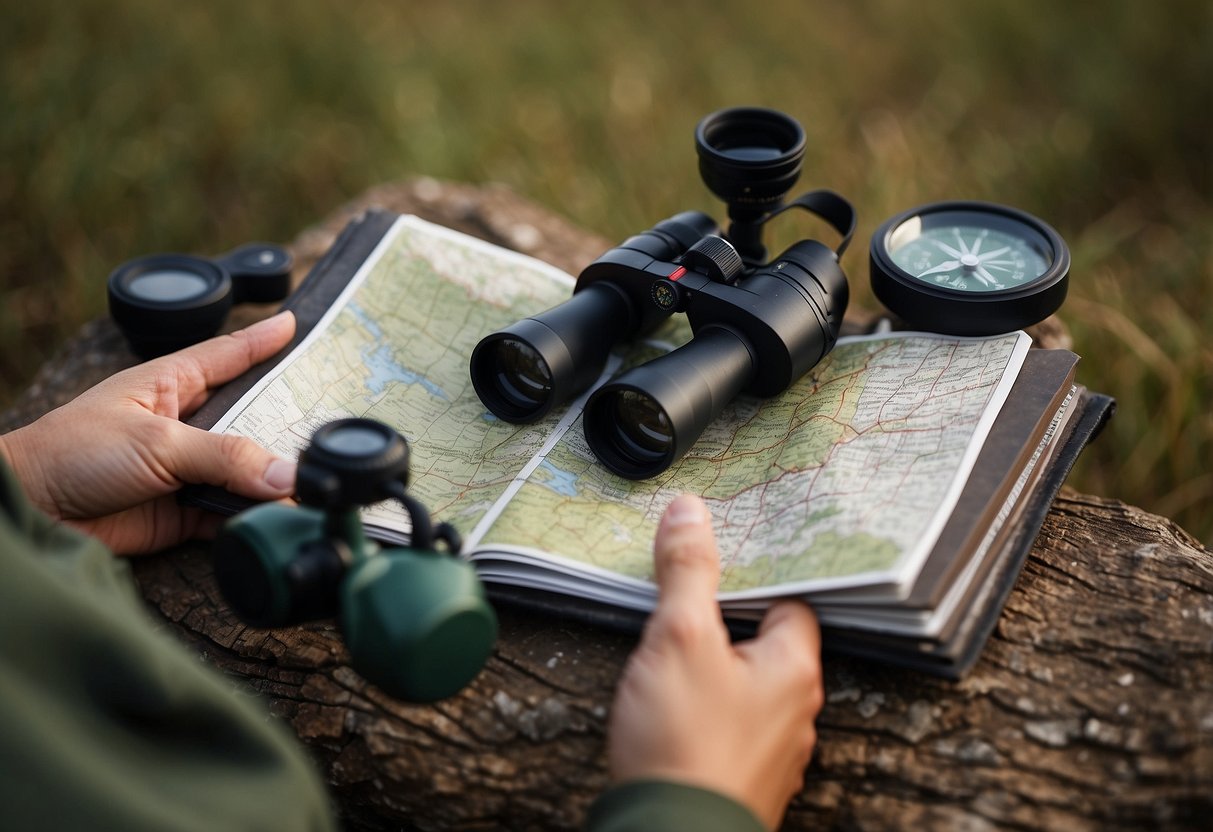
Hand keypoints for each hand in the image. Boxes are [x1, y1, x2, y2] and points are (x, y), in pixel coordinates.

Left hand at [0, 312, 297, 554]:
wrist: (32, 512)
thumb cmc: (75, 453)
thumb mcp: (157, 442)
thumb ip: (226, 458)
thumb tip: (287, 476)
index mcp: (171, 384)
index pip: (229, 354)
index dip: (263, 340)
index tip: (297, 324)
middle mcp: (185, 424)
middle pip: (250, 419)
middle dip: (286, 424)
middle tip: (327, 428)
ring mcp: (186, 469)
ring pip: (246, 471)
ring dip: (272, 481)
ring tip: (309, 484)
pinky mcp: (184, 512)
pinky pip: (231, 513)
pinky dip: (252, 518)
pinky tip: (276, 519)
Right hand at [607, 495, 823, 830]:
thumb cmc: (683, 741)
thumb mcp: (679, 638)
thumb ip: (686, 573)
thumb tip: (689, 512)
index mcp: (794, 670)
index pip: (792, 603)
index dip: (758, 580)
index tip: (727, 562)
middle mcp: (796, 712)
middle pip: (770, 646)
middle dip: (732, 624)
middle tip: (692, 600)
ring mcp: (772, 752)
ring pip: (751, 690)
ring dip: (720, 670)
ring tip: (676, 650)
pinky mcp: (742, 779)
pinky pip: (732, 728)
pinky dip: (709, 711)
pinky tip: (675, 708)